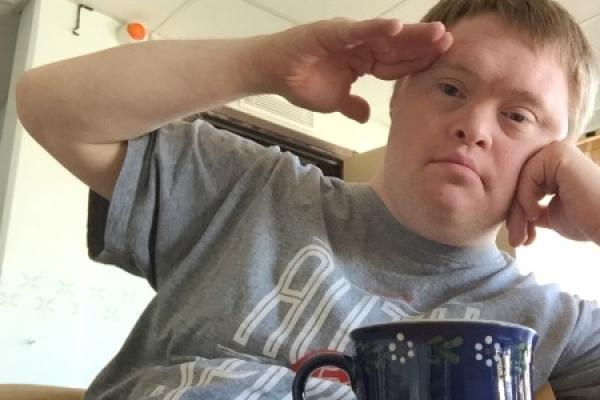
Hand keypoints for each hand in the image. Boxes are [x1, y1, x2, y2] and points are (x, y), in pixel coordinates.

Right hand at [258, 18, 452, 121]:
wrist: (271, 73)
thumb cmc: (300, 82)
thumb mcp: (334, 101)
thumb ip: (353, 105)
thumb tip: (366, 116)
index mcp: (363, 60)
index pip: (396, 62)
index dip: (418, 61)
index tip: (442, 62)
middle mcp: (359, 45)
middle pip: (396, 45)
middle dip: (423, 44)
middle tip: (450, 42)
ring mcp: (346, 36)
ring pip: (383, 35)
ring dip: (409, 34)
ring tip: (435, 34)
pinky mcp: (330, 32)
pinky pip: (356, 31)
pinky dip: (375, 29)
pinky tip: (396, 28)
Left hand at [506, 141, 599, 246]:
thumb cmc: (586, 220)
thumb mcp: (551, 214)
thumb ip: (532, 208)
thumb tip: (512, 216)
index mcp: (555, 166)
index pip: (522, 186)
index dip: (517, 213)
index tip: (520, 238)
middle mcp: (555, 154)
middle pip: (519, 183)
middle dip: (515, 214)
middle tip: (517, 240)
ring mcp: (557, 151)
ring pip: (520, 182)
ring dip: (517, 212)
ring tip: (524, 234)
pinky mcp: (559, 154)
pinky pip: (527, 176)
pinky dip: (525, 198)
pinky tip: (536, 213)